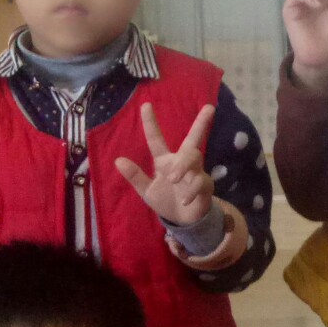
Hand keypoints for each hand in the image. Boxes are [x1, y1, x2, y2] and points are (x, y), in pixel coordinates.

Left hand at [114, 103, 216, 226]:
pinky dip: (190, 192)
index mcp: (165, 161)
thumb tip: (118, 160)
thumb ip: (135, 176)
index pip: (156, 139)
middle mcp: (182, 163)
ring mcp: (196, 173)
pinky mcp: (205, 186)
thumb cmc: (165, 201)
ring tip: (172, 178)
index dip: (151, 123)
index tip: (145, 105)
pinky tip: (184, 200)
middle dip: (201, 123)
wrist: (182, 221)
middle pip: (193, 139)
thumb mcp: (147, 191)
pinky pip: (200, 182)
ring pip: (194, 157)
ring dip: (182, 165)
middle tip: (209, 108)